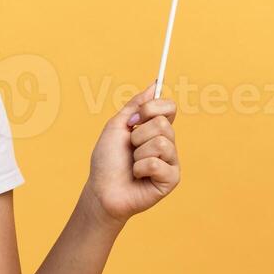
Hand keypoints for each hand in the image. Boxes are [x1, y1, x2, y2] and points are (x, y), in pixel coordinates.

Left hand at [84, 82, 180, 224]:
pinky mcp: (172, 179)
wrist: (101, 189)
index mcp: (155, 129)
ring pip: (162, 143)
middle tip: (130, 148)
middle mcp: (167, 143)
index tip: (134, 119)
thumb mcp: (117, 126)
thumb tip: (155, 84)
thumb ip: (136, 105)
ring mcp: (171, 161)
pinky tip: (138, 176)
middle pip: (163, 124)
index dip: (152, 108)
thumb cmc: (107, 160)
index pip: (169, 107)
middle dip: (138, 135)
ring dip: (138, 153)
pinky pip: (158, 163)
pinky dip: (140, 168)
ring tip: (133, 164)